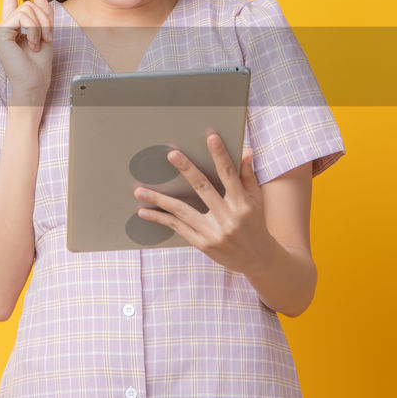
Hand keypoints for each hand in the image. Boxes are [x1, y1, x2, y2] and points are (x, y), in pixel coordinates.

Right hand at [0, 0, 53, 106]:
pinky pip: (22, 18)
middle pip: (28, 3)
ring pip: (27, 9)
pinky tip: (31, 45)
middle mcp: (3, 25)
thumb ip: (43, 13)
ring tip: (38, 44)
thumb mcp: (47, 33)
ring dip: (40, 26)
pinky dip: (33, 30)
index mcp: (13, 25)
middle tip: (46, 38)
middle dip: (44, 19)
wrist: (34, 84)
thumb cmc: (39, 65)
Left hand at [133, 132, 274, 272]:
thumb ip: (247, 175)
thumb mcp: (256, 200)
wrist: (257, 259)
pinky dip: (160, 219)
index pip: (229, 175)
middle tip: (172, 154)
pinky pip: (177, 228)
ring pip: (182, 210)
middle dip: (187, 169)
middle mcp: (228, 218)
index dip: (220, 155)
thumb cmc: (255, 224)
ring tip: (139, 190)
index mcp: (243, 204)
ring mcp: (213, 232)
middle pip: (203, 188)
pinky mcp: (202, 244)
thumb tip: (245, 150)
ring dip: (158, 200)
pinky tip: (144, 211)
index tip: (211, 138)